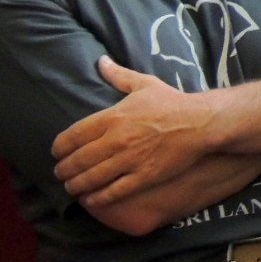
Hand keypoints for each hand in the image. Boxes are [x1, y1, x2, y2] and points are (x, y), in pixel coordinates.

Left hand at [51, 56, 219, 207]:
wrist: (202, 122)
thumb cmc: (173, 102)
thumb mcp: (145, 84)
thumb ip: (119, 75)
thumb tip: (101, 61)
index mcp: (113, 117)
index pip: (72, 136)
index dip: (59, 148)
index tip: (56, 153)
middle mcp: (117, 140)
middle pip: (78, 160)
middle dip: (64, 170)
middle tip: (60, 173)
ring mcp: (130, 160)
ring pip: (91, 178)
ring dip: (76, 185)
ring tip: (72, 188)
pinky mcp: (144, 176)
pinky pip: (113, 191)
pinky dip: (98, 198)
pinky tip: (91, 199)